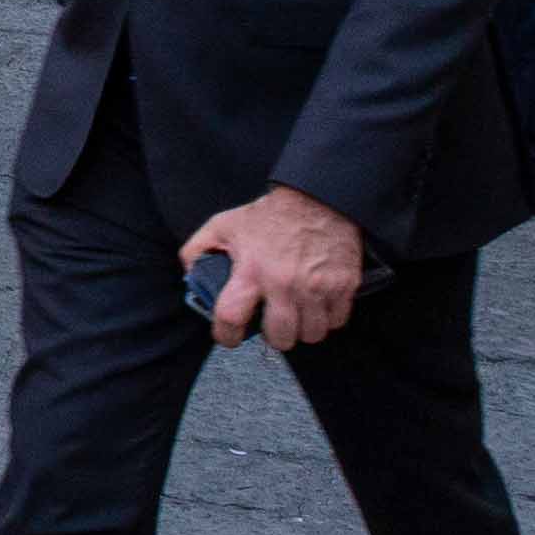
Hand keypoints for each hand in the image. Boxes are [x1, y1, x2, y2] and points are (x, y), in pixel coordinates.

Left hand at [183, 187, 367, 348]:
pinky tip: (318, 303)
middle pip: (280, 337)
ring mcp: (316, 287)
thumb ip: (198, 250)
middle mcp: (284, 283)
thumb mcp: (223, 225)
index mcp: (251, 270)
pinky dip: (328, 317)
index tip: (230, 336)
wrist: (318, 197)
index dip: (226, 335)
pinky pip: (337, 321)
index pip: (230, 318)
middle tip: (274, 322)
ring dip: (303, 329)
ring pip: (311, 334)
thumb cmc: (270, 215)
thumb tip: (191, 275)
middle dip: (274, 335)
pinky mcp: (343, 285)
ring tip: (297, 313)